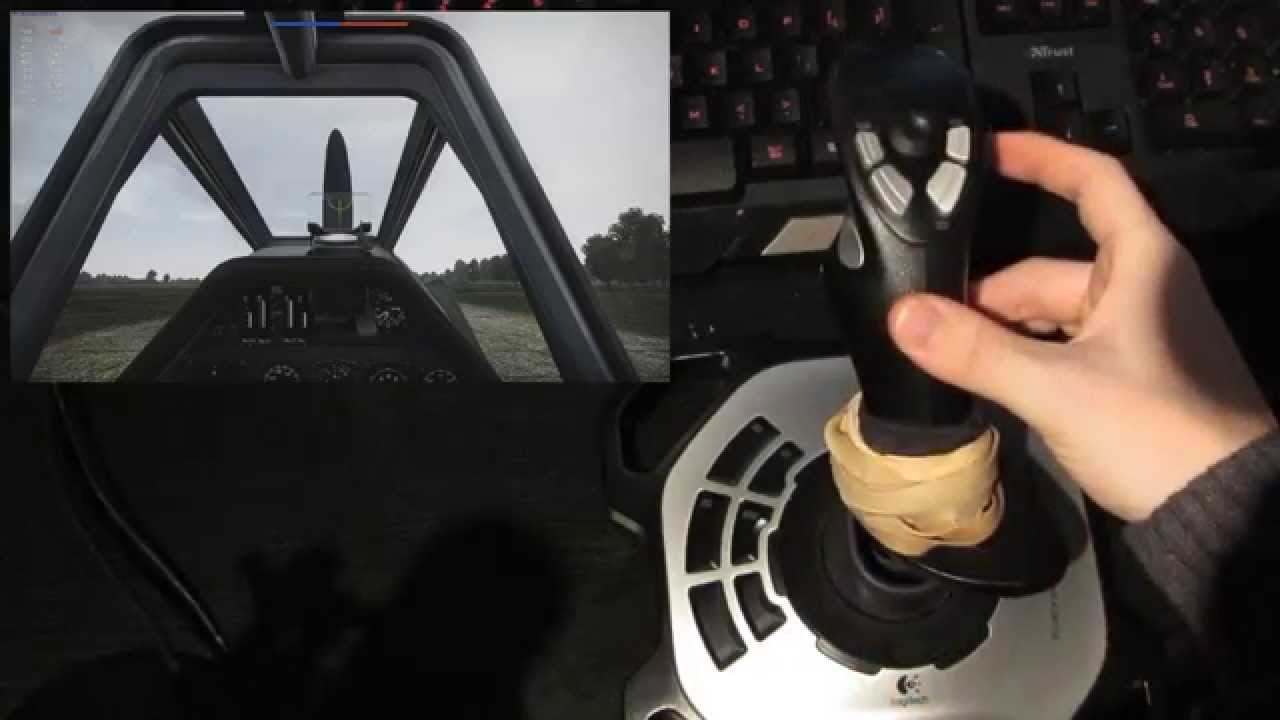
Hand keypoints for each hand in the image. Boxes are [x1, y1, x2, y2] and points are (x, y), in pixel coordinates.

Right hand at [886, 132, 1275, 521]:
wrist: (1226, 509)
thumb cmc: (1157, 431)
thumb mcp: (1057, 388)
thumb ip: (976, 352)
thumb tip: (901, 316)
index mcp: (1140, 264)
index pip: (1092, 181)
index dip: (1040, 157)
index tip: (985, 151)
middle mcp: (1141, 289)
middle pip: (1048, 267)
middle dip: (987, 292)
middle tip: (927, 319)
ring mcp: (1137, 335)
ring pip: (1051, 314)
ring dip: (1001, 331)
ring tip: (946, 357)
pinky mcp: (1131, 377)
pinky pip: (1062, 349)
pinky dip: (1023, 358)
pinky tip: (987, 383)